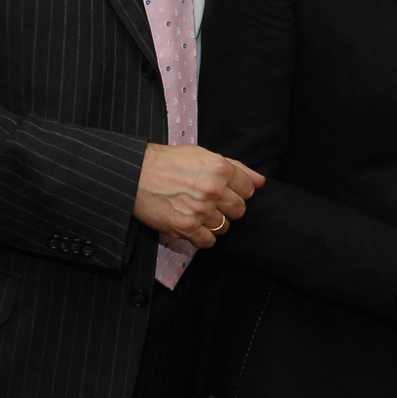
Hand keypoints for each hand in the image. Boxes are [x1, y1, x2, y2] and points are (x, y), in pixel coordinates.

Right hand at [133, 143, 263, 247]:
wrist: (135, 173)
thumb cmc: (168, 162)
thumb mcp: (203, 155)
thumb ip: (236, 167)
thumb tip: (260, 181)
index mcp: (220, 169)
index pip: (248, 189)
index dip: (237, 191)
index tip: (225, 191)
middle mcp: (213, 189)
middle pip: (239, 210)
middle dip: (228, 208)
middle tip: (210, 203)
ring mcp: (200, 210)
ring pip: (224, 227)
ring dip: (213, 222)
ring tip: (197, 212)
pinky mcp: (186, 227)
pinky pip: (208, 242)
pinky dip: (203, 237)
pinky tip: (193, 225)